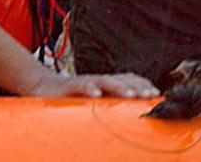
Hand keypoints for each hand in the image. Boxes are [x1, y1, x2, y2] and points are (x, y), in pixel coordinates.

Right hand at [28, 71, 158, 97]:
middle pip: (122, 80)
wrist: (43, 86)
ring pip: (105, 81)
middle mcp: (99, 80)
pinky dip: (89, 88)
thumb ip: (109, 107)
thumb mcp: (94, 104)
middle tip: (151, 96)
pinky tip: (96, 95)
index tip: (157, 95)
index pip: (130, 80)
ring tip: (131, 96)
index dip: (144, 86)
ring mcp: (86, 81)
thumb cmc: (72, 97)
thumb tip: (129, 120)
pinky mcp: (70, 86)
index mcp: (107, 84)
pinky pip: (81, 85)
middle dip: (138, 87)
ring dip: (120, 87)